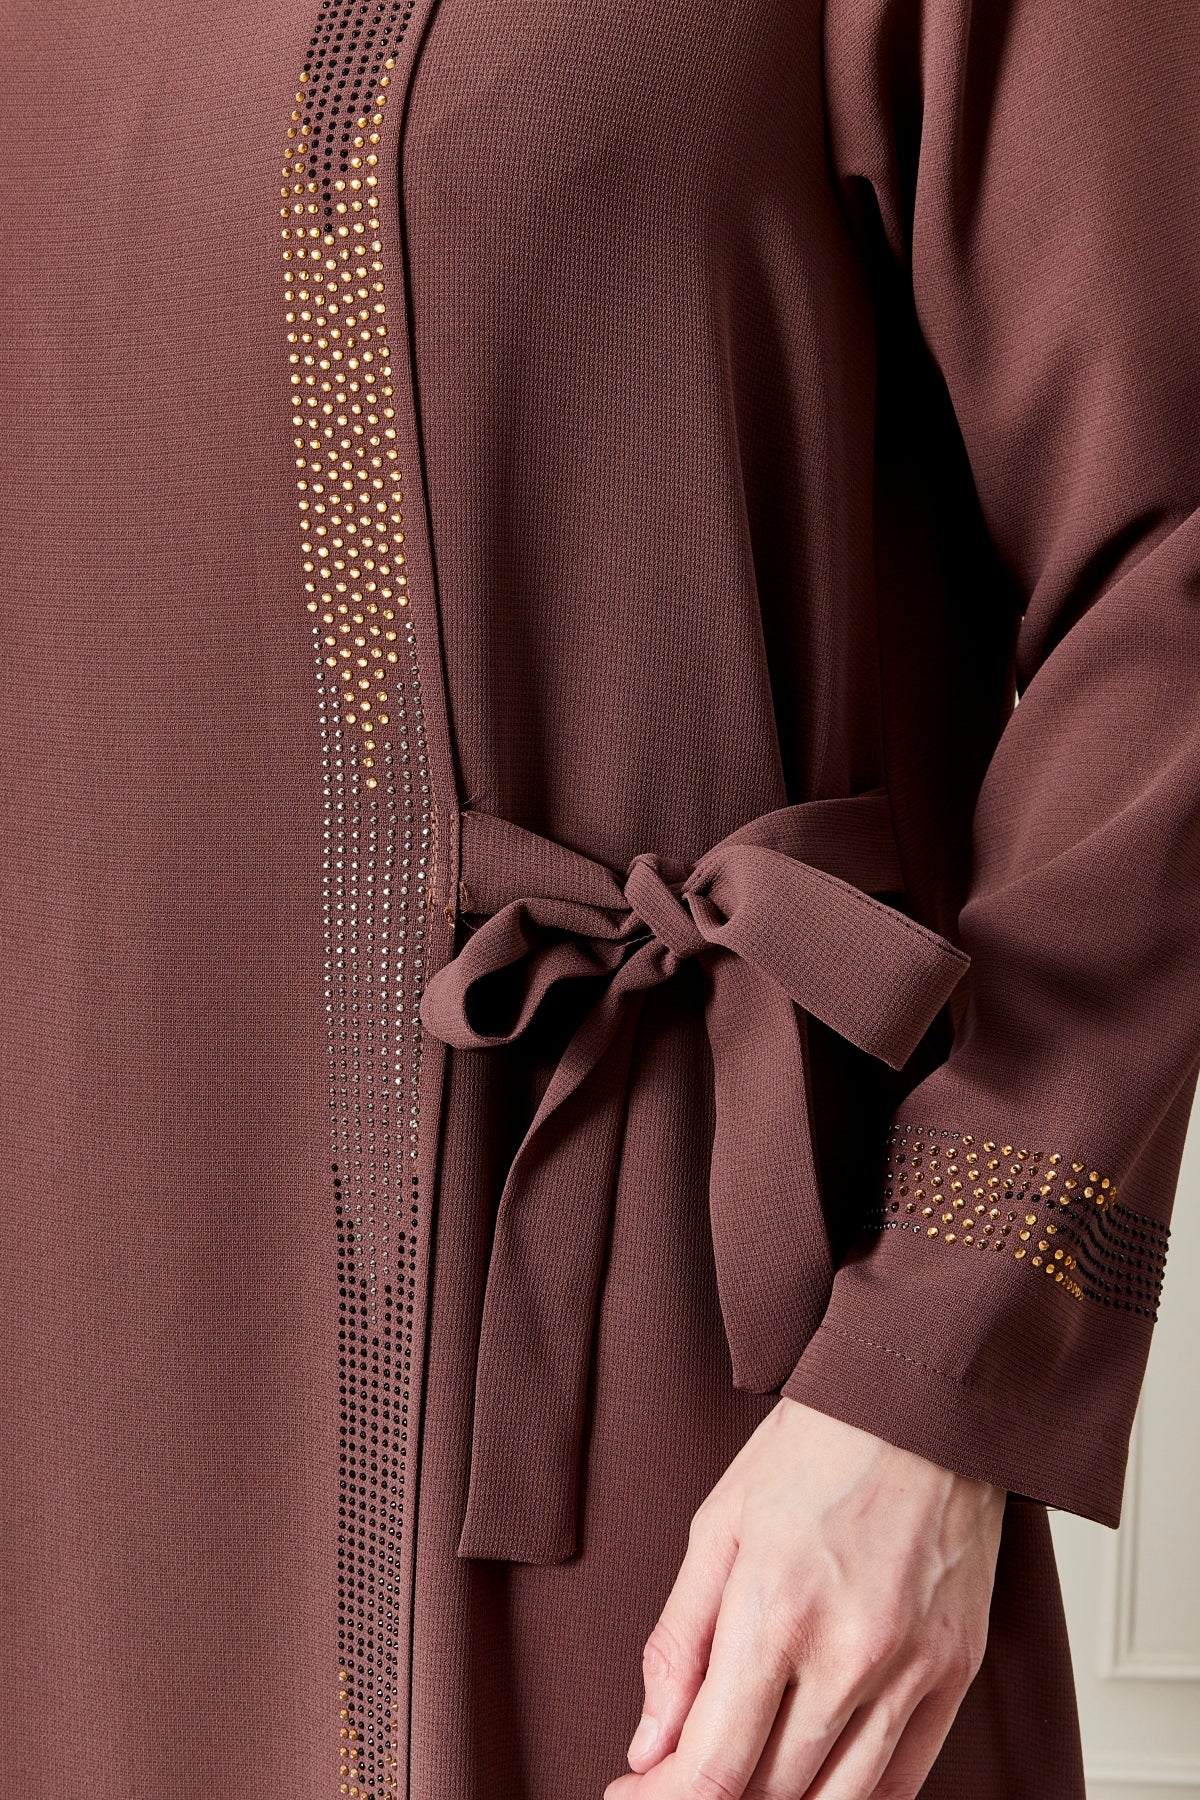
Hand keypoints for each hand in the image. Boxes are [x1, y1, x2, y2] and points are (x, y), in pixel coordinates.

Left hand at [603, 1397, 1005, 1799]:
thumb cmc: (813, 1452)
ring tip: (740, 1775)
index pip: (713, 1767)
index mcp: (775, 1610)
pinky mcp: (957, 1673)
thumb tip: (649, 1743)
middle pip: (769, 1793)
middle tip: (675, 1775)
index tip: (631, 1792)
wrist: (919, 1405)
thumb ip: (678, 1644)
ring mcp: (912, 1671)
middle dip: (709, 1797)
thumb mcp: (717, 1527)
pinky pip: (903, 1783)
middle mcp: (848, 1654)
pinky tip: (809, 1785)